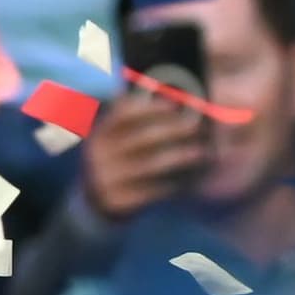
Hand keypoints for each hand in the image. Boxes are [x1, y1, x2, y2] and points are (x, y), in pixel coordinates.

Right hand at [80, 88, 210, 222]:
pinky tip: (186, 180)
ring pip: (151, 165)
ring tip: (200, 152)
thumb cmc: (115, 162)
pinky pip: (151, 190)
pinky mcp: (116, 201)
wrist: (93, 204)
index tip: (176, 105)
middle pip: (143, 138)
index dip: (151, 107)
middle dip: (174, 130)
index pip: (124, 114)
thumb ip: (129, 118)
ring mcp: (105, 179)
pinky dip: (171, 184)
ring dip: (180, 156)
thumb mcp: (113, 139)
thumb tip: (159, 91)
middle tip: (197, 127)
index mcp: (99, 135)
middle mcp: (98, 155)